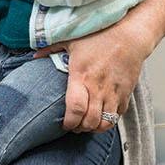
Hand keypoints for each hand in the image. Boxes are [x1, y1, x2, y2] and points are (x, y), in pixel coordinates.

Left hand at [38, 23, 153, 132]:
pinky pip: (118, 115)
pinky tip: (102, 114)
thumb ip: (51, 49)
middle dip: (80, 129)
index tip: (64, 124)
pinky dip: (109, 119)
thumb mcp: (72, 40)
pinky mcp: (126, 93)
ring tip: (88, 123)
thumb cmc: (100, 36)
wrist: (130, 36)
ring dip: (95, 128)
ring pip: (105, 123)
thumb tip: (35, 56)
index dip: (69, 123)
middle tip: (74, 125)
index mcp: (81, 76)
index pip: (75, 110)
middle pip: (89, 121)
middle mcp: (98, 88)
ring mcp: (113, 92)